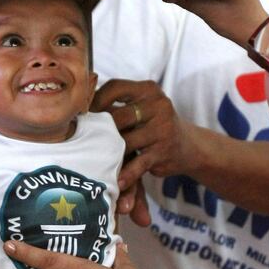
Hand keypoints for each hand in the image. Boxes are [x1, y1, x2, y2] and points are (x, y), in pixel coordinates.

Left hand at [93, 80, 185, 211]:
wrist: (188, 146)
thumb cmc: (153, 125)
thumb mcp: (141, 108)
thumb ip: (118, 105)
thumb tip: (80, 109)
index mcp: (148, 89)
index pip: (114, 87)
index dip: (94, 100)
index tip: (83, 114)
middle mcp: (157, 105)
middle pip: (117, 116)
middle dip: (99, 129)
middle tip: (82, 139)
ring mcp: (161, 128)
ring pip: (124, 141)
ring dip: (108, 153)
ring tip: (92, 161)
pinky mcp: (163, 151)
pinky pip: (138, 164)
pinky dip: (126, 174)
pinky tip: (117, 181)